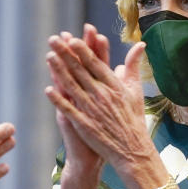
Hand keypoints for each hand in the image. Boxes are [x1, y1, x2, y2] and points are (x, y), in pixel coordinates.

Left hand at [43, 26, 149, 170]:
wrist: (132, 149)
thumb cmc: (134, 119)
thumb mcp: (136, 90)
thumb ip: (134, 66)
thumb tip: (140, 45)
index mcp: (114, 86)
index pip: (96, 64)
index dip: (83, 51)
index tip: (72, 39)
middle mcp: (102, 95)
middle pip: (80, 71)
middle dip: (66, 54)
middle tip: (54, 39)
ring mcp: (92, 110)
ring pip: (72, 86)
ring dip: (59, 71)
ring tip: (49, 56)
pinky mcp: (84, 124)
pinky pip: (69, 109)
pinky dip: (58, 99)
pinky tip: (48, 89)